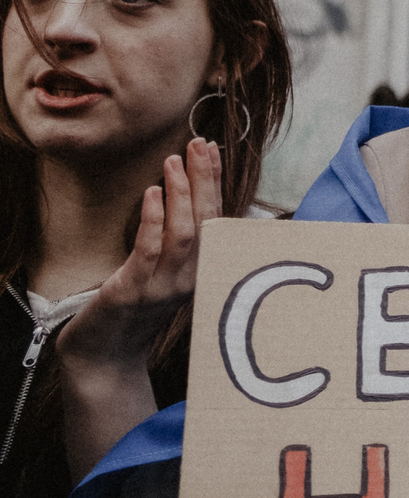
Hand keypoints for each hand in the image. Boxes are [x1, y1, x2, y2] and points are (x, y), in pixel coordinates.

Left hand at [56, 138, 223, 473]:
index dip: (214, 182)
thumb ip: (180, 242)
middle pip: (206, 220)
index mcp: (201, 270)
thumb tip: (188, 196)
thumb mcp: (164, 272)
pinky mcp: (134, 292)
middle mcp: (191, 278)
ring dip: (181, 194)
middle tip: (199, 144)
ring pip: (184, 233)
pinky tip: (152, 194)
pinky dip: (153, 220)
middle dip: (204, 179)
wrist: (104, 353)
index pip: (216, 217)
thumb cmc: (132, 309)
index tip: (211, 149)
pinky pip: (149, 251)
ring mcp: (164, 286)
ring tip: (173, 161)